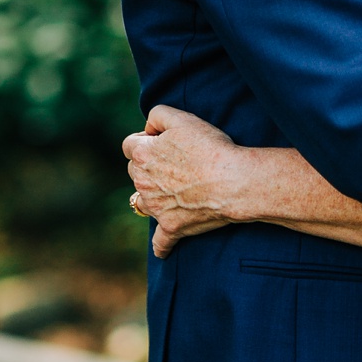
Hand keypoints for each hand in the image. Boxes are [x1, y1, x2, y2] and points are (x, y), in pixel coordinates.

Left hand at [123, 104, 239, 258]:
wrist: (232, 181)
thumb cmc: (210, 147)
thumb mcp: (182, 118)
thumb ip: (157, 115)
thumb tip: (148, 128)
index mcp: (143, 155)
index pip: (129, 145)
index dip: (144, 140)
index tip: (162, 141)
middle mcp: (143, 183)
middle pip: (134, 172)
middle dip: (147, 166)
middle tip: (174, 162)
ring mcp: (156, 208)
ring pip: (142, 202)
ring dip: (152, 197)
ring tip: (173, 191)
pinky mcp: (171, 227)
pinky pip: (160, 242)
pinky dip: (162, 244)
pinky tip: (164, 247)